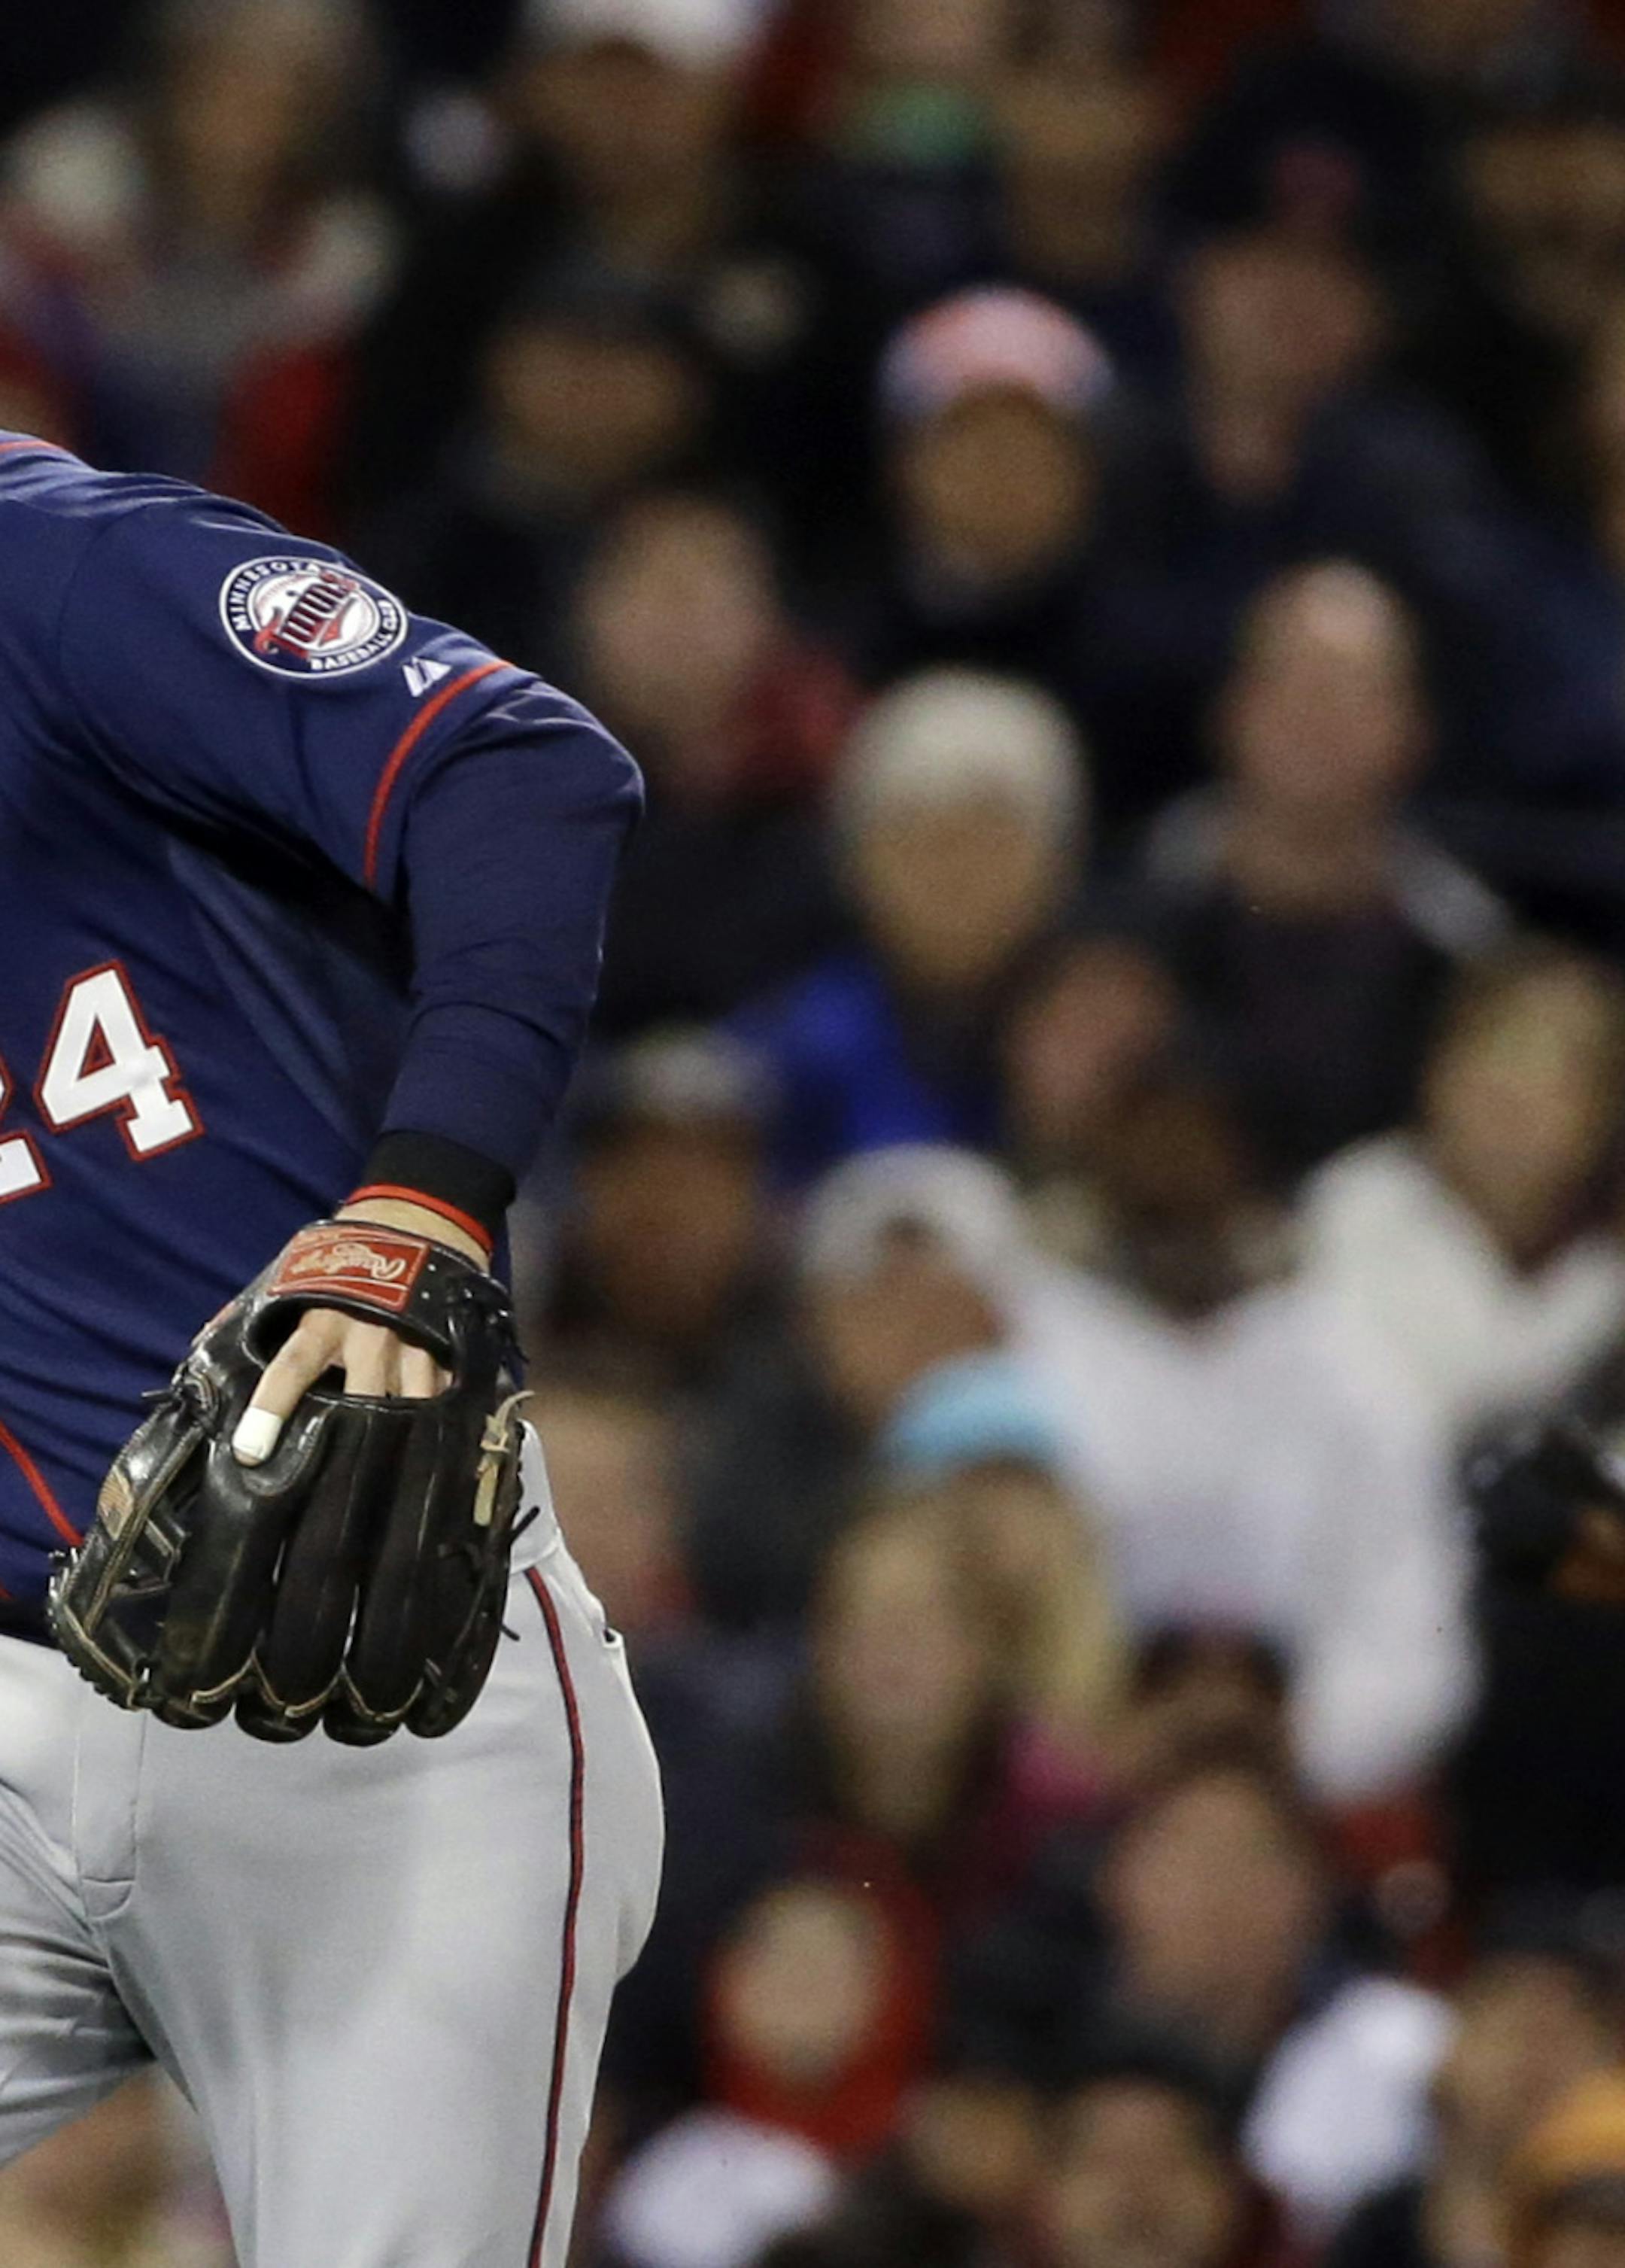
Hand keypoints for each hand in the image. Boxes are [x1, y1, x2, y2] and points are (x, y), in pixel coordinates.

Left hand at [230, 1197, 485, 1465]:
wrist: (417, 1218)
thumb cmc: (346, 1257)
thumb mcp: (300, 1277)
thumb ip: (264, 1312)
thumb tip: (209, 1341)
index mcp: (325, 1320)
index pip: (293, 1367)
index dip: (271, 1408)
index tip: (251, 1451)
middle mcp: (372, 1335)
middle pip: (366, 1399)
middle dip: (357, 1437)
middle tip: (342, 1482)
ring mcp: (416, 1342)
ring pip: (416, 1402)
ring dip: (404, 1436)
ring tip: (395, 1473)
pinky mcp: (449, 1346)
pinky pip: (450, 1392)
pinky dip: (443, 1417)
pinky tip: (439, 1443)